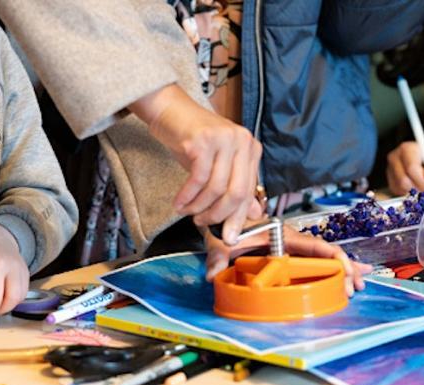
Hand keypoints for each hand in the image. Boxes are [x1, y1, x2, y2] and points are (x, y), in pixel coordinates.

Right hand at [129, 84, 262, 243]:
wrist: (171, 109)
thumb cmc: (194, 137)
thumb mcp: (219, 163)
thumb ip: (236, 186)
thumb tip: (253, 213)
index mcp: (251, 149)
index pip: (249, 191)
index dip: (238, 217)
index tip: (229, 237)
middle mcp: (242, 141)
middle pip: (237, 192)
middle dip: (219, 215)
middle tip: (203, 223)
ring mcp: (224, 139)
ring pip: (216, 188)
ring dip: (199, 207)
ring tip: (188, 211)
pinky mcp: (203, 140)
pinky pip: (198, 178)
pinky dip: (187, 196)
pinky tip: (179, 202)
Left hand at [200, 224, 370, 296]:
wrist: (225, 218)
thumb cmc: (229, 225)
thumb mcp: (222, 239)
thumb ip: (217, 256)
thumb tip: (212, 274)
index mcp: (284, 235)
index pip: (315, 245)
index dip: (333, 256)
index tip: (345, 269)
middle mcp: (294, 242)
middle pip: (325, 254)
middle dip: (344, 269)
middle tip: (354, 287)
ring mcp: (294, 250)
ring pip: (324, 260)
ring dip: (342, 272)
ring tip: (356, 287)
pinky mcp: (290, 257)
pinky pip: (315, 263)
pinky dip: (332, 270)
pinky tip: (346, 279)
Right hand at [387, 142, 423, 194]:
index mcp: (406, 149)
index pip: (411, 168)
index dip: (422, 181)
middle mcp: (395, 158)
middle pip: (404, 180)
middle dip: (419, 188)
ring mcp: (390, 170)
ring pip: (401, 188)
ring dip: (415, 192)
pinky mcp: (391, 181)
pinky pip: (399, 192)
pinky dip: (410, 194)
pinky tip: (418, 187)